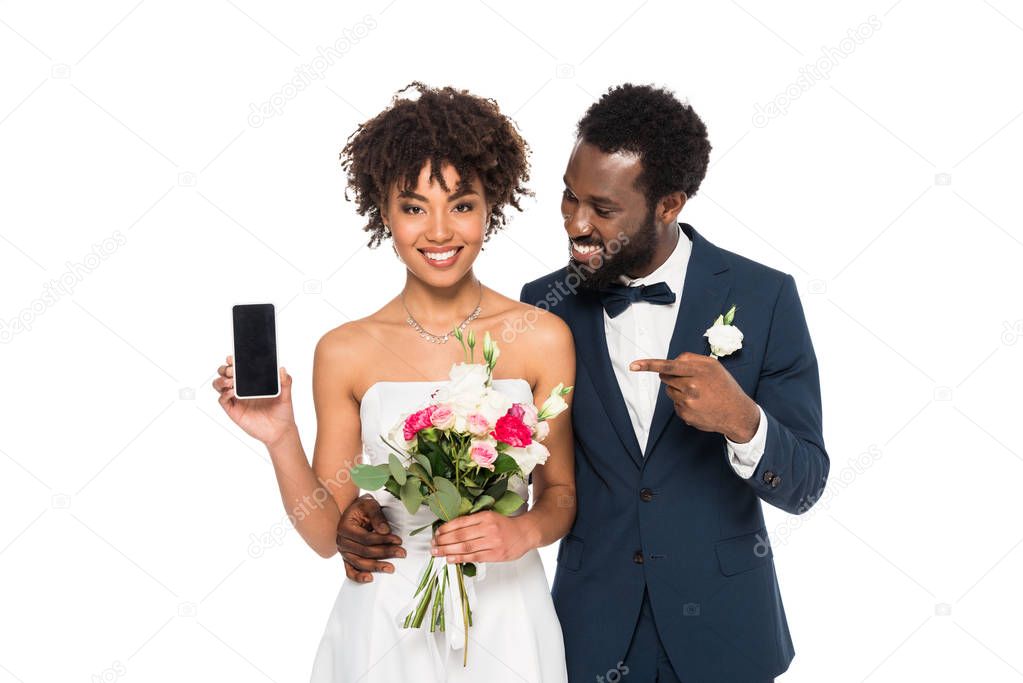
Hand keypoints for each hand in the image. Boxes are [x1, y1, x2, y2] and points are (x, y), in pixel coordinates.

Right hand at [213, 355, 297, 447]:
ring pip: (220, 385)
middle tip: (232, 370)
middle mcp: (242, 389)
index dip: (232, 361)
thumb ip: (285, 382)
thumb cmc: (282, 411)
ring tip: (231, 381)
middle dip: (225, 369)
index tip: (232, 357)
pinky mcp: (234, 410)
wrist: (280, 430)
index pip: (238, 367)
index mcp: (252, 381)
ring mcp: (237, 399)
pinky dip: (224, 394)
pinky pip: (223, 400)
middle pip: (225, 374)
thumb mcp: (286, 395)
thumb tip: (282, 369)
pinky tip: (231, 392)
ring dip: (221, 380)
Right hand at [336, 494, 404, 581]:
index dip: (383, 540)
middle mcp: (341, 542)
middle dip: (385, 553)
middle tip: (402, 553)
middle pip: (365, 552)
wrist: (354, 511)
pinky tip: (370, 579)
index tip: (398, 540)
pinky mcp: (346, 559)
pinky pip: (350, 571)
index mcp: (344, 528)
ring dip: (376, 567)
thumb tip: (385, 531)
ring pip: (359, 563)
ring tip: (391, 568)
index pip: (366, 538)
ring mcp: (343, 552)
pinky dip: (358, 577)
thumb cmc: (363, 507)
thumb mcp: (370, 504)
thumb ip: (377, 516)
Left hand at [430, 511, 536, 563]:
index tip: (437, 533)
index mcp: (486, 516)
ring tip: (437, 552)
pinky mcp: (496, 555)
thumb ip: (474, 523)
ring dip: (448, 551)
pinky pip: (474, 557)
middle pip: (460, 535)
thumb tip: (452, 530)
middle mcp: (488, 528)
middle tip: (433, 544)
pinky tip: (450, 559)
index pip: (461, 522)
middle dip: (443, 540)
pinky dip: (460, 559)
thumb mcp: (491, 516)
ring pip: (465, 547)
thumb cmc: (506, 525)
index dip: (447, 528)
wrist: (526, 532)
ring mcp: (492, 542)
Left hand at [630, 352, 759, 441]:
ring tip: (698, 394)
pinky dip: (683, 404)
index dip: (649, 365)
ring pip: (669, 391)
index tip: (633, 365)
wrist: (736, 413)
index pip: (668, 366)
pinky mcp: (686, 414)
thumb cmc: (723, 386)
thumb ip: (691, 359)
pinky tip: (698, 405)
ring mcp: (688, 401)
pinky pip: (675, 404)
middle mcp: (693, 385)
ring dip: (678, 390)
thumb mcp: (713, 366)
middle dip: (673, 377)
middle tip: (691, 381)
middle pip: (665, 377)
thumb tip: (672, 361)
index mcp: (699, 370)